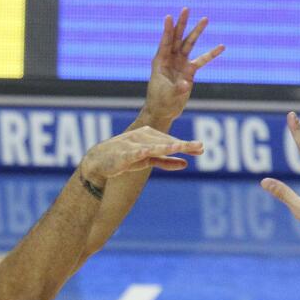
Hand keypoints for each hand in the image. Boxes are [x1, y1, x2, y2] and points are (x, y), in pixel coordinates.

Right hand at [81, 126, 202, 185]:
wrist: (98, 162)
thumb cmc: (125, 159)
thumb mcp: (148, 161)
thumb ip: (166, 161)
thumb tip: (185, 164)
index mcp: (149, 135)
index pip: (170, 140)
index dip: (186, 144)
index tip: (201, 148)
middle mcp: (142, 136)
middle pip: (166, 141)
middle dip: (183, 144)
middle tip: (199, 147)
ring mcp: (133, 144)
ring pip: (153, 145)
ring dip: (167, 145)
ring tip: (181, 146)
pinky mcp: (124, 154)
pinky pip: (136, 153)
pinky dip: (144, 151)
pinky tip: (151, 151)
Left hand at [141, 8, 225, 124]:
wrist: (164, 111)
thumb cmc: (161, 102)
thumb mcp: (168, 95)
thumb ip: (178, 89)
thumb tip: (187, 84)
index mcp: (160, 62)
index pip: (165, 42)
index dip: (167, 30)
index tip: (169, 16)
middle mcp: (170, 59)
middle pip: (177, 37)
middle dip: (182, 23)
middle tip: (186, 8)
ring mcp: (180, 63)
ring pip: (189, 44)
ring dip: (197, 32)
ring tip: (205, 19)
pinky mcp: (189, 71)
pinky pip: (202, 60)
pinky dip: (211, 54)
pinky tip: (221, 46)